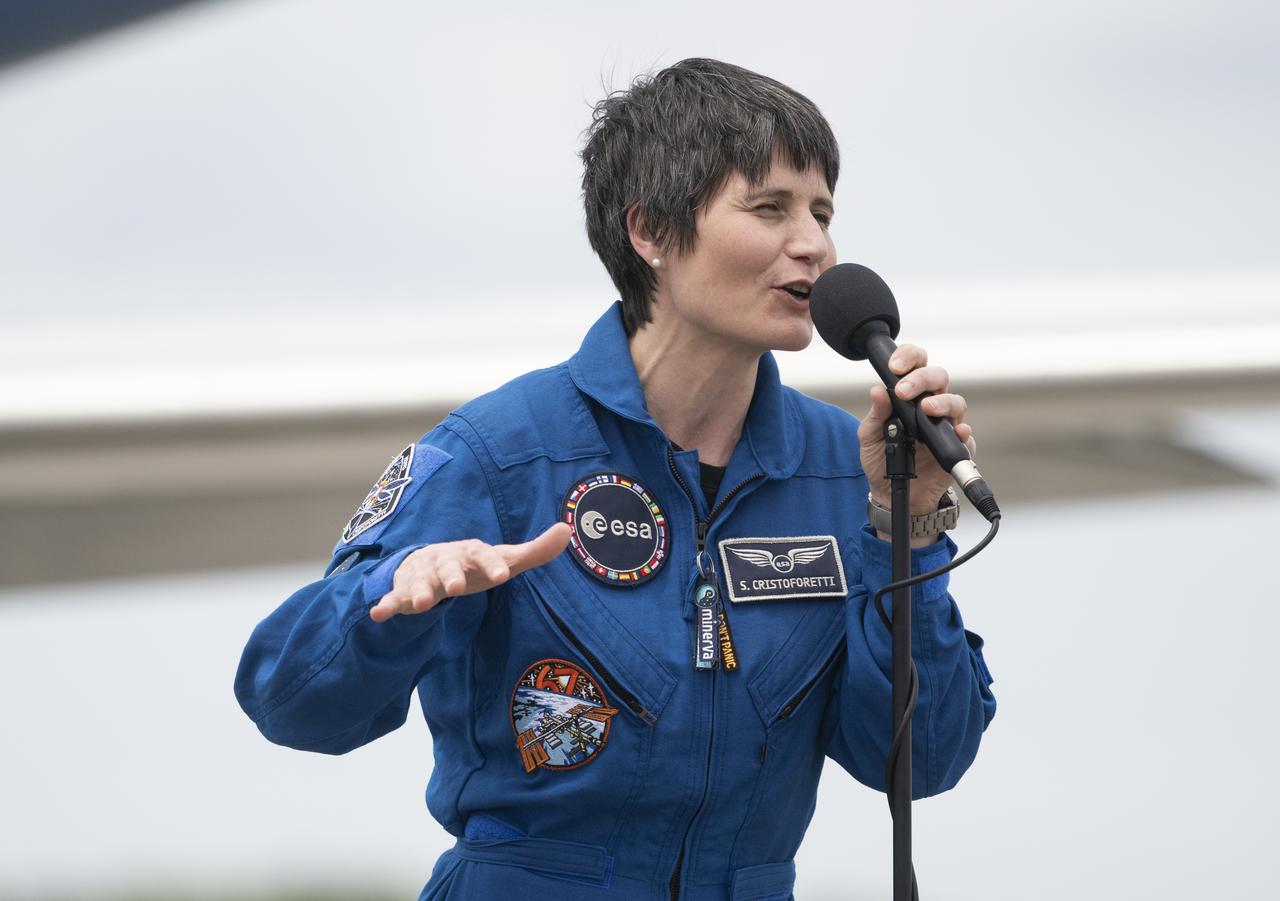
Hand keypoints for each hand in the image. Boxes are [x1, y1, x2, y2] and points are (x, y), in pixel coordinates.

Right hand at [369, 522, 571, 621]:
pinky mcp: (404, 590)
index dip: (493, 563)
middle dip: (451, 576)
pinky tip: (379, 613)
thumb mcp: (504, 559)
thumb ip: (535, 551)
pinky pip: (394, 597)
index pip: (484, 553)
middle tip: (456, 588)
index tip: (502, 574)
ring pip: (420, 582)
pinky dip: (387, 604)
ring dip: (419, 591)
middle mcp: (446, 559)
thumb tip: (568, 530)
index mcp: (472, 551)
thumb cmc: (475, 564)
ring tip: (421, 604)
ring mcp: (422, 574)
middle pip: (449, 566)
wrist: (431, 563)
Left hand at [858, 344, 976, 516]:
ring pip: (956, 402)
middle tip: (904, 390)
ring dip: (942, 402)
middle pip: (939, 378)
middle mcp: (930, 405)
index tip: (894, 367)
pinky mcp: (956, 448)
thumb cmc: (881, 459)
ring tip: (926, 409)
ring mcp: (945, 425)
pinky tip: (956, 432)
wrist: (889, 492)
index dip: (909, 358)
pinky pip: (966, 438)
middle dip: (922, 378)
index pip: (916, 365)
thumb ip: (876, 414)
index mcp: (910, 395)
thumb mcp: (870, 436)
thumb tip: (877, 390)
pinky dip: (962, 433)